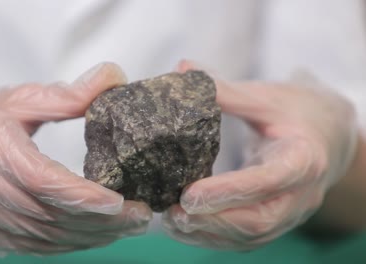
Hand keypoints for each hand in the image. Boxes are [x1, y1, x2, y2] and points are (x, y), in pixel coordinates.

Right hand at [0, 62, 151, 254]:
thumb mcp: (18, 100)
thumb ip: (68, 95)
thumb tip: (114, 76)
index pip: (42, 181)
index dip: (84, 196)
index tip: (122, 202)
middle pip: (51, 215)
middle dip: (103, 222)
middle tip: (143, 216)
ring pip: (48, 238)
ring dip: (93, 237)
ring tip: (131, 226)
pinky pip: (37, 248)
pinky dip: (73, 244)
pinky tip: (99, 234)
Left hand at [162, 60, 357, 249]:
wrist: (328, 135)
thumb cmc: (297, 113)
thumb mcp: (266, 97)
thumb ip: (226, 90)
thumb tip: (182, 69)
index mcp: (303, 159)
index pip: (267, 181)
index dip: (228, 191)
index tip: (189, 194)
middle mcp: (301, 194)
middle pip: (258, 220)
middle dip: (213, 220)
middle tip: (172, 211)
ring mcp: (290, 212)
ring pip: (251, 236)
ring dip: (209, 233)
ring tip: (172, 221)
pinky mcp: (277, 220)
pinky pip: (247, 239)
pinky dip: (215, 237)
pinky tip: (186, 227)